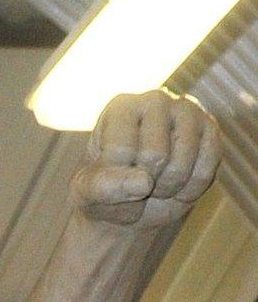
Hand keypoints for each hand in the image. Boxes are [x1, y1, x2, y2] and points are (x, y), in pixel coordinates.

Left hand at [74, 91, 219, 230]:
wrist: (136, 201)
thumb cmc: (106, 189)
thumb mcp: (90, 193)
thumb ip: (103, 187)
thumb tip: (143, 182)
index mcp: (120, 107)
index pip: (120, 150)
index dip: (117, 177)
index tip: (112, 175)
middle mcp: (156, 100)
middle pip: (155, 156)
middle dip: (144, 183)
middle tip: (137, 179)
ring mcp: (188, 113)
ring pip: (181, 167)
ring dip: (166, 188)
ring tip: (155, 181)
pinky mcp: (211, 132)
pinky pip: (204, 174)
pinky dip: (188, 191)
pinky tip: (177, 183)